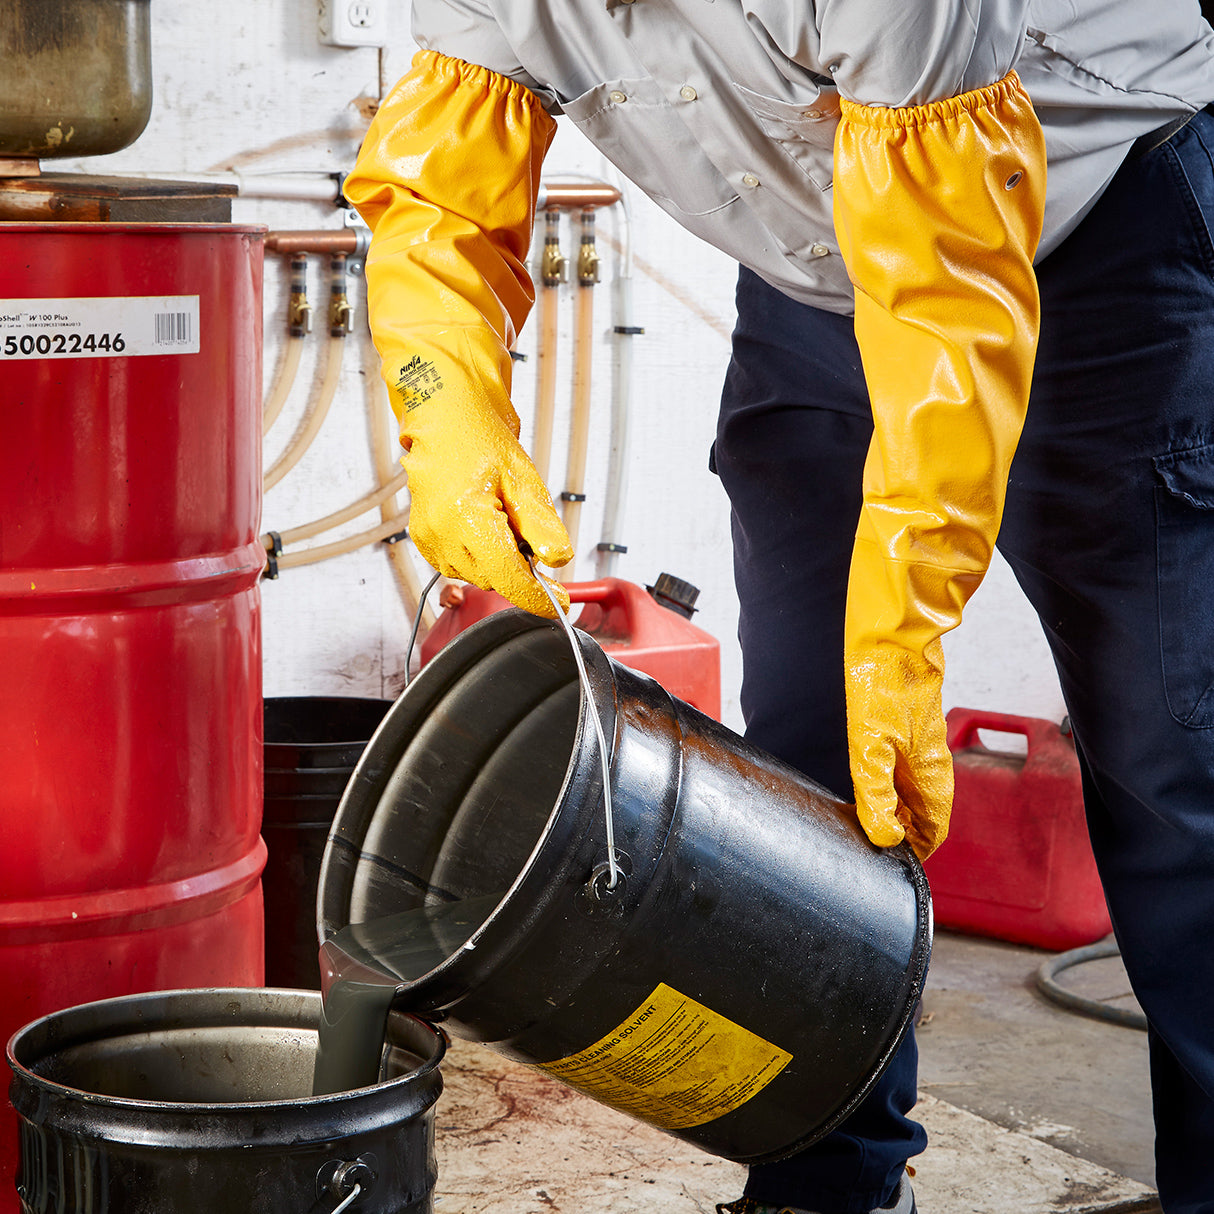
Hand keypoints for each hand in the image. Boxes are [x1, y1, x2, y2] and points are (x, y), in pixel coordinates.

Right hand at [403, 391, 572, 617]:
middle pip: (496, 580)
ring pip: (480, 576)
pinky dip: (480, 553)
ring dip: (498, 559)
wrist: (446, 421)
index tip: (560, 601)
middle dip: (519, 565)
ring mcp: (429, 541)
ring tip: (498, 516)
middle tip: (523, 525)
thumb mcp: (525, 479)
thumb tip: (558, 561)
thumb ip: (542, 526)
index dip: (539, 596)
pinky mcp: (425, 542)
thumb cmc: (481, 440)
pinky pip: (462, 565)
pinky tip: (481, 522)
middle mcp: (442, 535)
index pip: (510, 580)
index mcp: (467, 518)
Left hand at [845, 638, 953, 859]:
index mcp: (931, 778)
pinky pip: (904, 773)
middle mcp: (932, 768)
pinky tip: (865, 784)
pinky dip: (887, 788)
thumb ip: (876, 794)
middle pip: (921, 818)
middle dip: (899, 836)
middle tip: (865, 843)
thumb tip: (886, 839)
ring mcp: (922, 751)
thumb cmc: (882, 687)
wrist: (894, 639)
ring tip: (860, 819)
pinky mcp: (909, 735)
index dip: (912, 852)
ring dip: (891, 813)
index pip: (932, 833)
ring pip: (912, 796)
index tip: (885, 863)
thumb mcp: (869, 746)